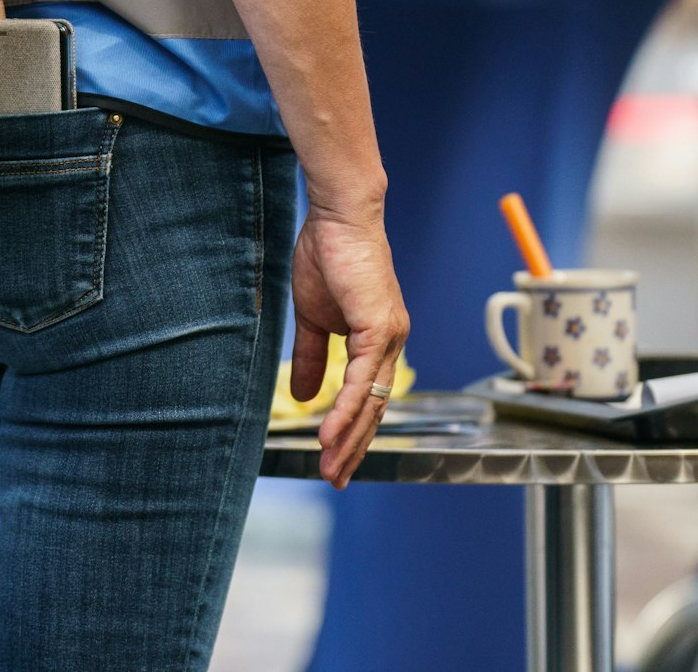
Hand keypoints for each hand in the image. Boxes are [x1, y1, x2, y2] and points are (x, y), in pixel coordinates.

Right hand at [288, 204, 408, 487]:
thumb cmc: (327, 256)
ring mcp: (388, 336)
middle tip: (335, 479)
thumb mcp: (312, 316)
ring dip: (349, 438)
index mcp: (377, 340)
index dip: (351, 431)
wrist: (338, 217)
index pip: (368, 397)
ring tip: (330, 467)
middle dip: (354, 448)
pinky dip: (345, 409)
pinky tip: (330, 432)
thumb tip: (306, 395)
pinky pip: (361, 380)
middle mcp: (390, 343)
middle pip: (375, 409)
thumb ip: (312, 356)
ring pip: (371, 401)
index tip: (334, 459)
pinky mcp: (378, 327)